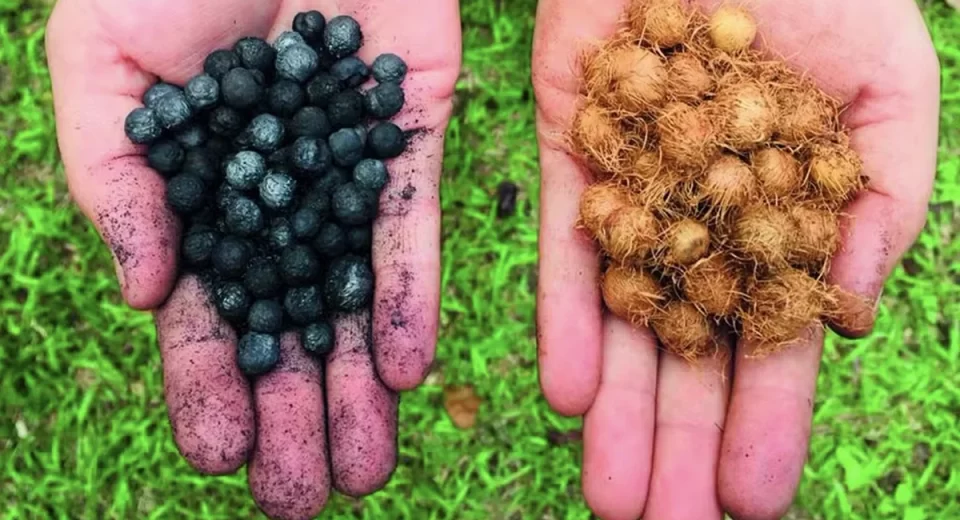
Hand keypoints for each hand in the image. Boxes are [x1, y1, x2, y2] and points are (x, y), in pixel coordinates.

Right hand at [46, 1, 459, 517]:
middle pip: (287, 326)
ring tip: (365, 468)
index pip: (202, 312)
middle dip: (295, 413)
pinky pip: (408, 231)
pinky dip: (406, 299)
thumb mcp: (100, 61)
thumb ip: (111, 177)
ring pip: (352, 299)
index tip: (222, 458)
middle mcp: (277, 200)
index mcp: (198, 195)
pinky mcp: (405, 138)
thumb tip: (138, 295)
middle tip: (303, 499)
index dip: (210, 387)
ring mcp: (343, 174)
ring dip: (359, 386)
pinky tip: (404, 372)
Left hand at [532, 1, 938, 517]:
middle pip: (687, 352)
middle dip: (678, 443)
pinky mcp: (574, 152)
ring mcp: (634, 193)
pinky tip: (571, 392)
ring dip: (619, 410)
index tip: (751, 502)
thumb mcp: (888, 96)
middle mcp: (700, 225)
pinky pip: (565, 248)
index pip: (771, 343)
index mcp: (782, 225)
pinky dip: (570, 317)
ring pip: (623, 320)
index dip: (763, 421)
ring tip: (611, 496)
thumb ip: (880, 205)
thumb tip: (847, 314)